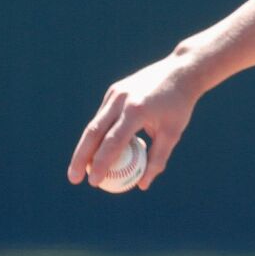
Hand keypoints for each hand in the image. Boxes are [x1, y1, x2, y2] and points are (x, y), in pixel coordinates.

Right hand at [67, 55, 201, 190]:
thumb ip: (157, 159)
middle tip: (74, 179)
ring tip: (78, 170)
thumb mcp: (172, 134)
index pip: (113, 141)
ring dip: (84, 148)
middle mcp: (121, 100)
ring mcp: (115, 93)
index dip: (100, 163)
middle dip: (80, 157)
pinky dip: (97, 135)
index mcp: (137, 110)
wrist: (180, 71)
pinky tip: (93, 152)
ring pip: (94, 124)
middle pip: (93, 132)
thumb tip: (142, 185)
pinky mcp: (114, 91)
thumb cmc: (179, 106)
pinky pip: (102, 117)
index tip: (94, 182)